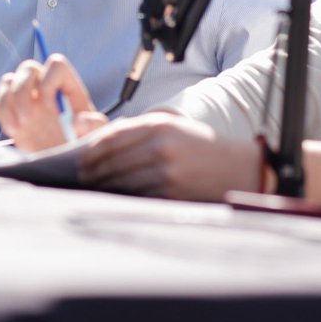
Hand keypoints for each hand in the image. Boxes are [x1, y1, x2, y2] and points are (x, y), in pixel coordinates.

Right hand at [0, 54, 105, 150]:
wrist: (63, 160)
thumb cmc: (82, 143)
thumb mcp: (96, 136)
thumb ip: (95, 126)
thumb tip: (78, 119)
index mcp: (66, 85)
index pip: (56, 64)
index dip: (49, 81)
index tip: (49, 106)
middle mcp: (42, 86)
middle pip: (27, 68)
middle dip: (23, 93)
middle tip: (26, 120)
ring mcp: (21, 98)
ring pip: (6, 82)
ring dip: (5, 105)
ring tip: (15, 130)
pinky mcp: (4, 113)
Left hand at [77, 112, 259, 200]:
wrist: (238, 168)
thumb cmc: (200, 147)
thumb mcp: (173, 128)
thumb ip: (139, 132)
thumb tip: (98, 142)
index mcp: (159, 124)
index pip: (113, 137)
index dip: (93, 150)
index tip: (82, 159)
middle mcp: (160, 144)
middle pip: (113, 160)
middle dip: (94, 170)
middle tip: (82, 177)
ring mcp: (165, 169)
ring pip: (122, 179)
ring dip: (105, 186)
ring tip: (96, 188)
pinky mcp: (171, 191)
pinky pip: (138, 195)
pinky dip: (125, 196)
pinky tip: (117, 196)